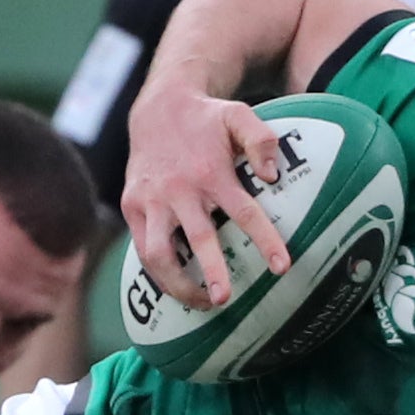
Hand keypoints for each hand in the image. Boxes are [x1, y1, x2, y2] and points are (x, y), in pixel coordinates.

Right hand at [118, 91, 289, 311]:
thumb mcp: (239, 116)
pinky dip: (157, 273)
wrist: (157, 109)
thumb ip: (261, 141)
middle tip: (225, 299)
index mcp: (211, 173)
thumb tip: (271, 177)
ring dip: (177, 284)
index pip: (244, 212)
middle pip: (197, 238)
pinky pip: (141, 248)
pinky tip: (176, 287)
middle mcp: (180, 190)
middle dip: (211, 272)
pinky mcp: (132, 206)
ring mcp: (152, 200)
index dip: (265, 241)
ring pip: (158, 253)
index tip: (281, 267)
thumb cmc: (206, 120)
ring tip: (200, 304)